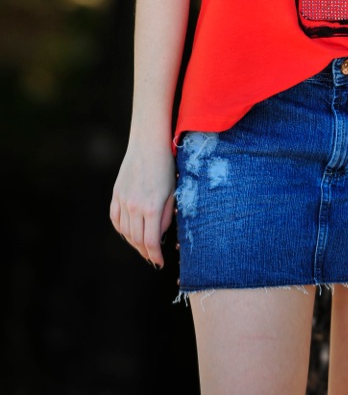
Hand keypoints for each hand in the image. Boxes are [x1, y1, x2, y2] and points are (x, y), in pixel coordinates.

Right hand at [110, 141, 175, 268]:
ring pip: (125, 232)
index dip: (155, 256)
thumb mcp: (173, 192)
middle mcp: (134, 206)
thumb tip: (158, 236)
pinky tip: (129, 232)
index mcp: (152, 207)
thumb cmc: (166, 167)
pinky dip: (121, 229)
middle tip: (152, 257)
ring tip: (142, 246)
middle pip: (136, 240)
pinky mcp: (116, 194)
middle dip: (145, 252)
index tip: (159, 262)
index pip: (150, 242)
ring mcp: (123, 200)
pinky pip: (115, 219)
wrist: (148, 144)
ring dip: (133, 242)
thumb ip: (167, 217)